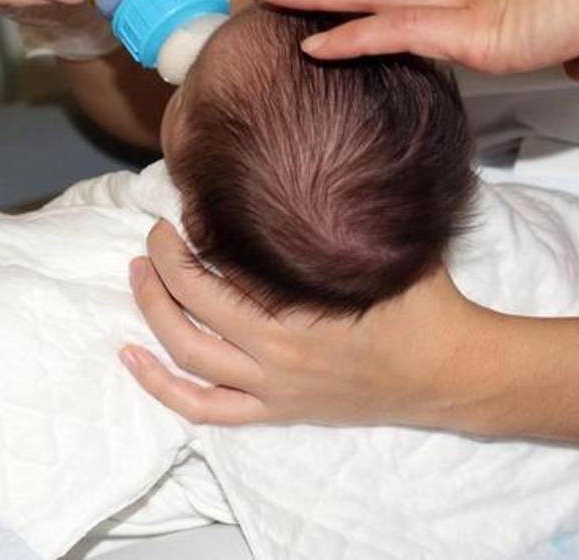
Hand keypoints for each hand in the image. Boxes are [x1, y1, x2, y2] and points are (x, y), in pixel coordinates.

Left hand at [121, 221, 486, 426]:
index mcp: (304, 308)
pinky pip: (205, 408)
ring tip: (137, 272)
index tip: (186, 205)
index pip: (228, 266)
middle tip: (156, 230)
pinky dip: (161, 386)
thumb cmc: (424, 302)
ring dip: (154, 309)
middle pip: (196, 304)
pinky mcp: (276, 411)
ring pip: (188, 354)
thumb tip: (317, 168)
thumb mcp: (391, 247)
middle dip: (166, 262)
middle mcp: (278, 352)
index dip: (197, 234)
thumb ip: (350, 219)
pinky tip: (129, 357)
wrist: (449, 372)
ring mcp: (273, 387)